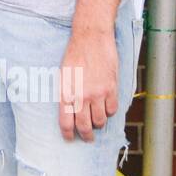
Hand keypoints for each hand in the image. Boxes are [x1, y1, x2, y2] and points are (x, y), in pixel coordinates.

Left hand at [59, 25, 118, 141]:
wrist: (91, 37)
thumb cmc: (74, 53)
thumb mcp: (63, 74)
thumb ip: (67, 93)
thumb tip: (70, 110)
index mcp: (66, 93)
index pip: (66, 122)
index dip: (68, 134)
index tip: (69, 138)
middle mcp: (81, 96)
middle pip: (84, 126)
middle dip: (86, 135)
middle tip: (87, 137)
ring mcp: (97, 93)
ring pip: (100, 120)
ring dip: (98, 123)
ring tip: (97, 121)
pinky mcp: (111, 88)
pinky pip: (112, 109)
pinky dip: (109, 112)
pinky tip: (106, 108)